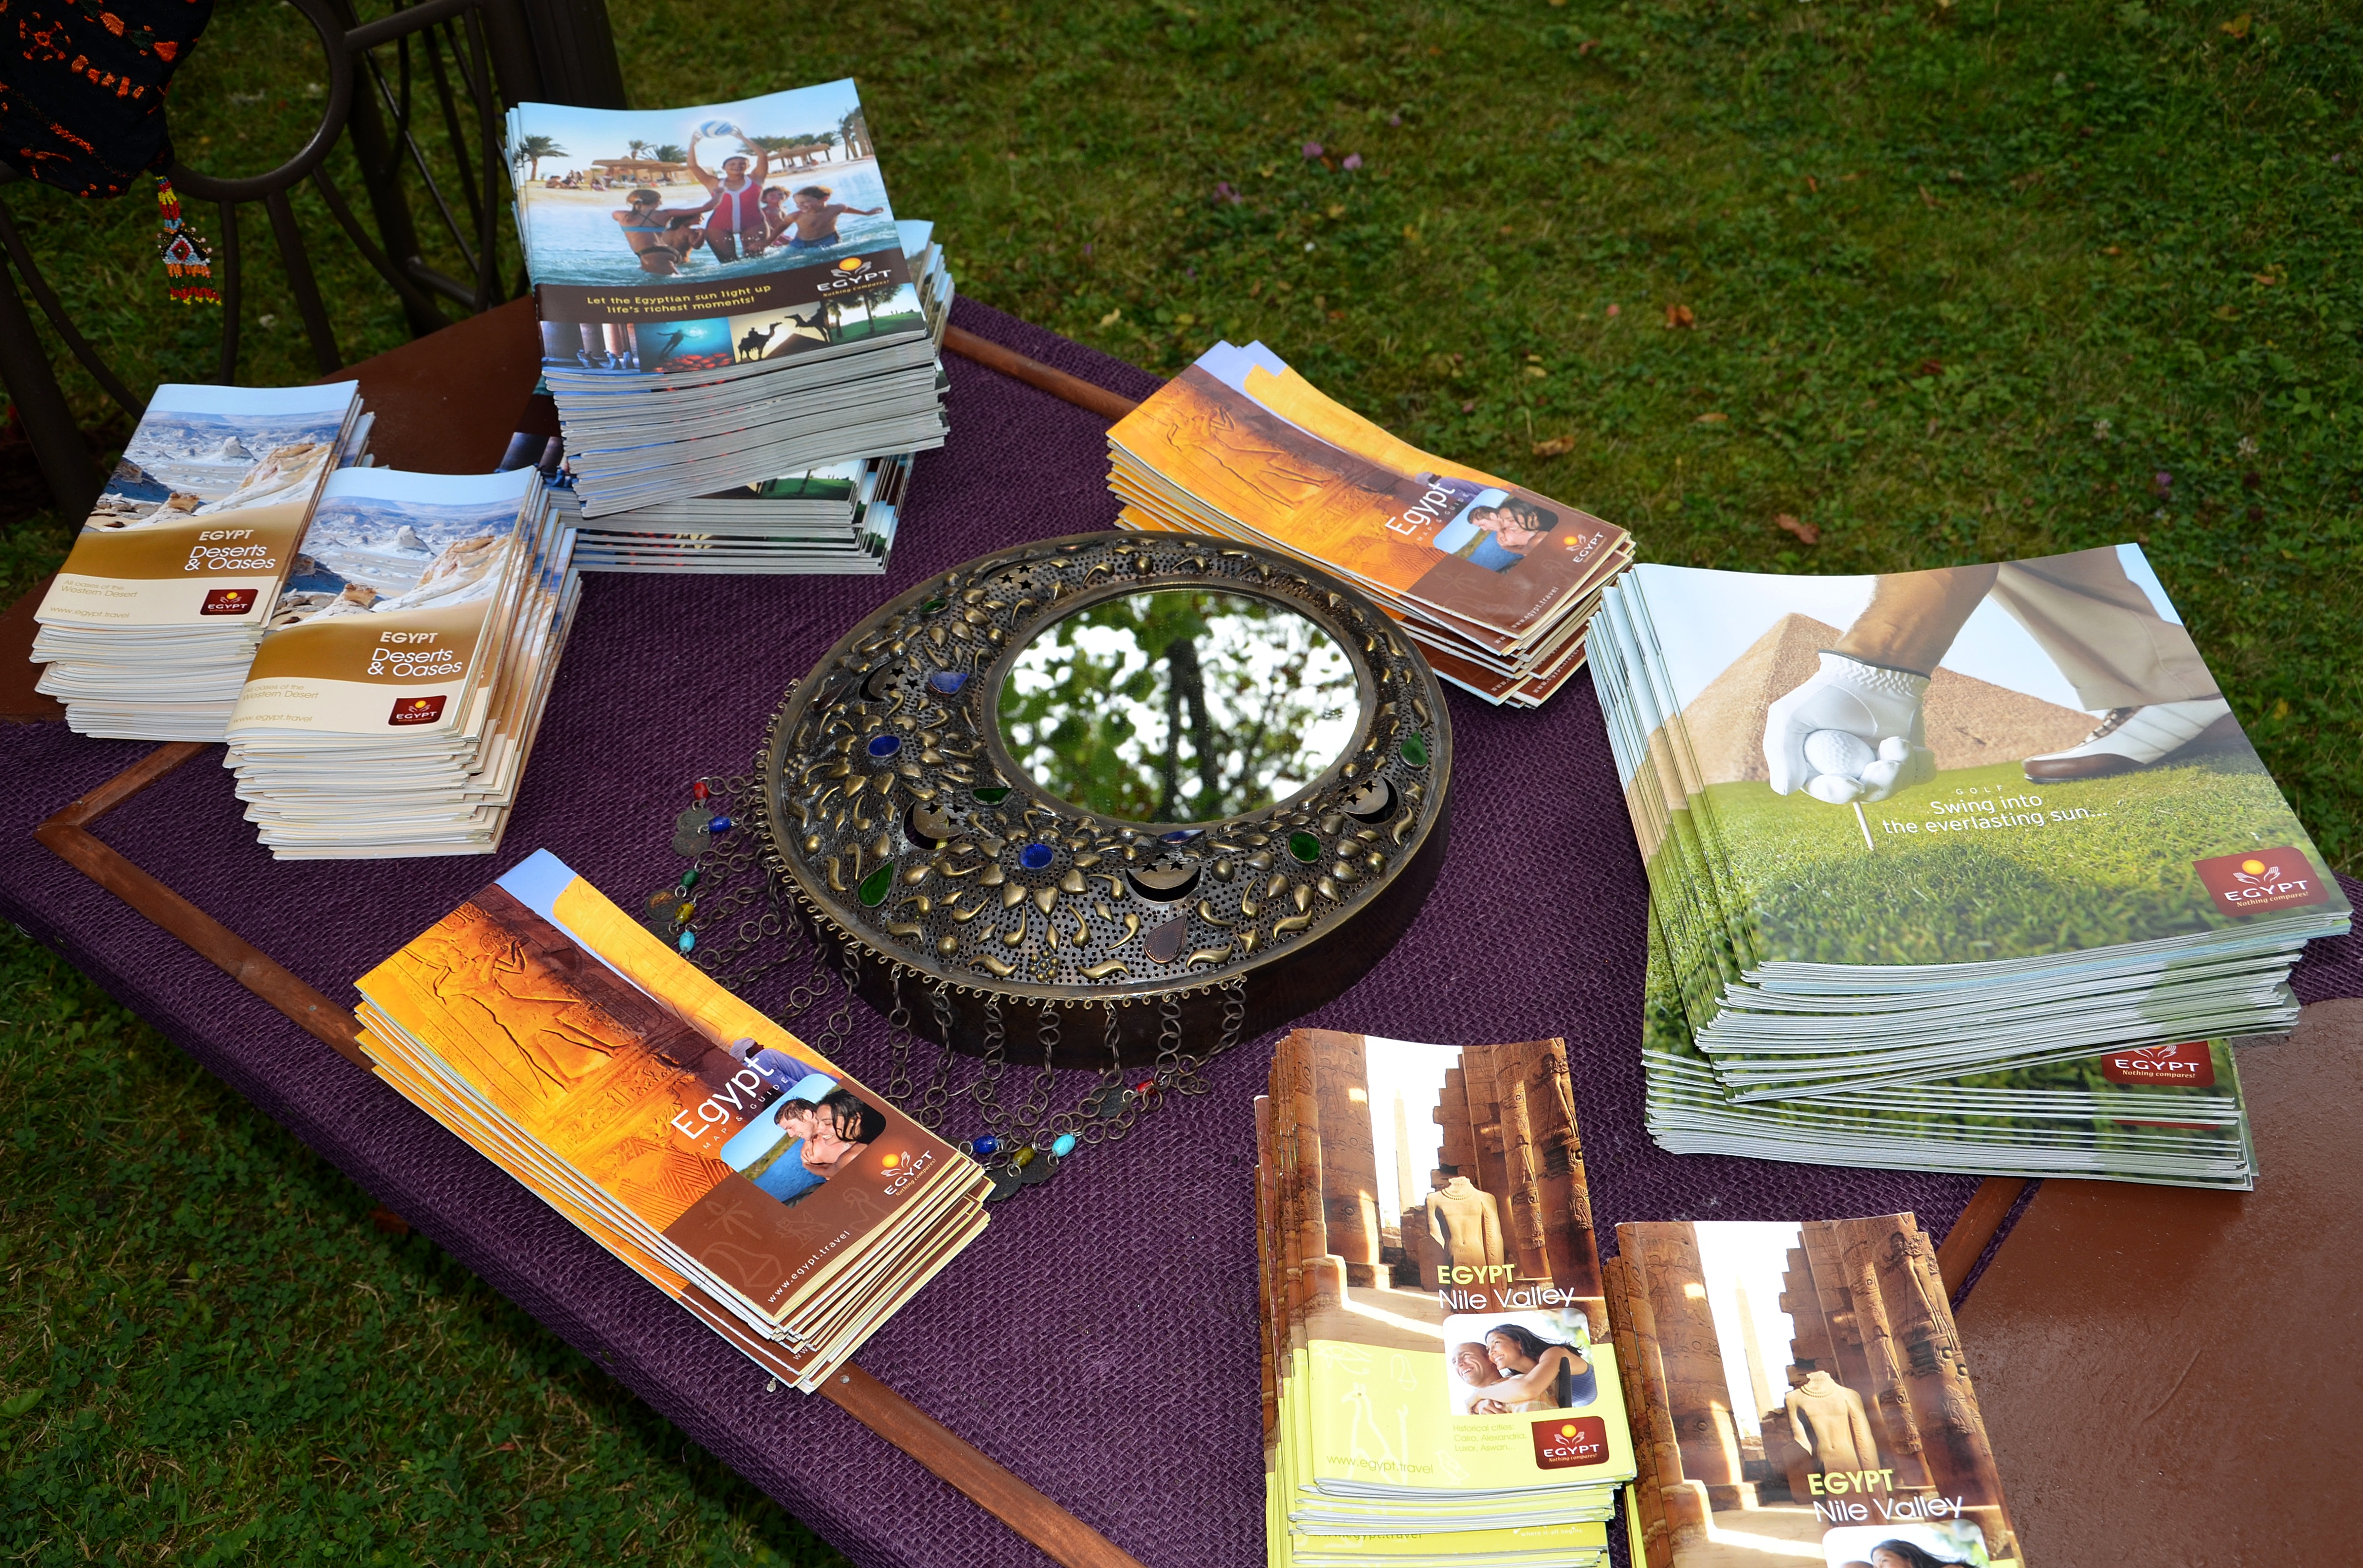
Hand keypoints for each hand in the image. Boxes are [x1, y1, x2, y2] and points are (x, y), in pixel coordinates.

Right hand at [1763, 652, 1934, 803]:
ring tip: (1901, 743)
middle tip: (1889, 764)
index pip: (1828, 791)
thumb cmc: (1827, 692)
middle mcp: (1850, 771)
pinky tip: (1913, 747)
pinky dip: (1921, 766)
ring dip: (1901, 769)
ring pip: (1896, 786)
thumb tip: (1785, 790)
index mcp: (1819, 768)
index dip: (1840, 794)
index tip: (1854, 785)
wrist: (1873, 670)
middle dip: (1879, 782)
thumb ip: (1781, 752)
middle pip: (1867, 794)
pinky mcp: (1908, 758)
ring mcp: (1880, 765)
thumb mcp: (1789, 716)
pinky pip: (1921, 776)